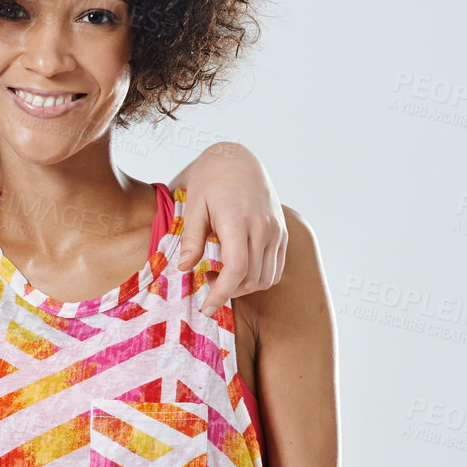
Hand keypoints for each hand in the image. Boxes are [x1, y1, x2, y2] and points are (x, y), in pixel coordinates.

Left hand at [174, 140, 286, 316]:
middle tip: (205, 278)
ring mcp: (276, 230)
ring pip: (266, 278)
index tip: (206, 308)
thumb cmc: (209, 180)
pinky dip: (259, 277)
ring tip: (221, 273)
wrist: (237, 158)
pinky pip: (276, 268)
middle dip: (227, 290)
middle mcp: (263, 227)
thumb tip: (184, 269)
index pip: (236, 270)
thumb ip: (191, 239)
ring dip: (244, 287)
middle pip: (251, 279)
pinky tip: (239, 268)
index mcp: (238, 220)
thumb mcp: (193, 205)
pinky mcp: (282, 232)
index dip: (221, 294)